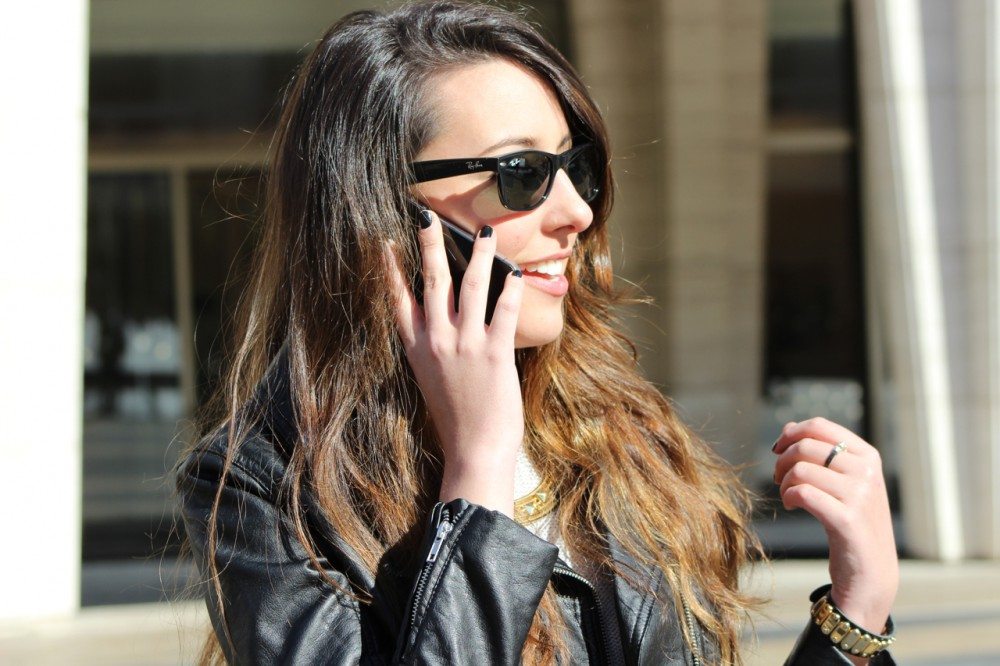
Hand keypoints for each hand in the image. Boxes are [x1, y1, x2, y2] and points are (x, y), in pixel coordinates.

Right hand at [383, 210, 524, 514]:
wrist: (474, 451)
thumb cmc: (456, 419)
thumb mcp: (431, 379)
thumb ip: (434, 347)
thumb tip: (444, 318)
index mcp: (417, 348)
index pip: (398, 299)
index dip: (391, 268)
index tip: (386, 241)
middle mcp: (436, 341)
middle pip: (431, 282)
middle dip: (429, 245)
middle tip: (428, 217)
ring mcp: (465, 346)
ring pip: (469, 287)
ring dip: (477, 257)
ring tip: (483, 234)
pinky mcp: (494, 354)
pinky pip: (503, 310)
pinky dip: (510, 288)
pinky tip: (515, 271)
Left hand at [772, 418, 898, 643]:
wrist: (871, 572)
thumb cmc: (851, 522)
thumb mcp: (843, 482)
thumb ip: (820, 453)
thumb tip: (788, 428)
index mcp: (868, 456)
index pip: (820, 426)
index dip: (791, 433)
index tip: (778, 449)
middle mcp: (867, 471)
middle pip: (806, 446)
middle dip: (783, 460)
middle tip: (779, 479)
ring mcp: (860, 495)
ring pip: (801, 469)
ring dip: (784, 482)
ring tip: (788, 495)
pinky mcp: (847, 520)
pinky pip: (803, 492)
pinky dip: (789, 497)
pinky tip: (792, 506)